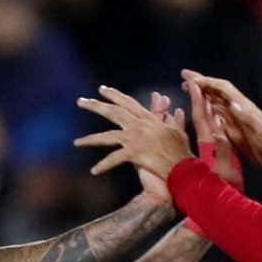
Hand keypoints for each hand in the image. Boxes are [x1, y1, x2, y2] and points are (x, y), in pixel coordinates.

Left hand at [77, 85, 195, 194]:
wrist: (185, 169)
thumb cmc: (182, 152)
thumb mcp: (177, 131)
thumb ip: (171, 118)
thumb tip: (170, 107)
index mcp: (149, 120)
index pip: (128, 103)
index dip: (114, 95)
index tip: (101, 90)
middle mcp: (140, 126)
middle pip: (113, 113)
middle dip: (95, 106)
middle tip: (80, 102)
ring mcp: (136, 139)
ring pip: (108, 136)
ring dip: (90, 139)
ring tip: (76, 142)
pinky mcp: (135, 154)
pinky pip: (115, 159)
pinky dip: (104, 166)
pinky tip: (94, 171)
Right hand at [181, 69, 261, 173]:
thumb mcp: (261, 131)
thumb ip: (248, 117)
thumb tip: (233, 104)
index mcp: (243, 106)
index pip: (223, 88)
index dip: (208, 82)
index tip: (193, 79)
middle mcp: (237, 108)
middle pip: (216, 91)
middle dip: (201, 82)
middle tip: (184, 76)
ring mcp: (235, 117)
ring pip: (214, 101)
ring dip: (201, 93)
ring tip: (187, 88)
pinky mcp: (233, 127)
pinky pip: (217, 115)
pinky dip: (206, 108)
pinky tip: (199, 107)